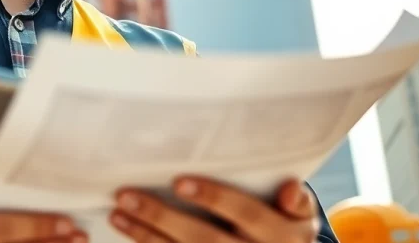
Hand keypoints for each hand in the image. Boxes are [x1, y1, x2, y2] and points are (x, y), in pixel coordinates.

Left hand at [109, 176, 320, 242]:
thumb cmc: (285, 229)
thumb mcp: (301, 217)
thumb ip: (298, 202)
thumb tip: (291, 188)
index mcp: (283, 236)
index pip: (246, 213)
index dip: (215, 198)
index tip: (179, 182)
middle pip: (205, 239)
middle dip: (163, 217)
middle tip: (126, 195)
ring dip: (146, 237)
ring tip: (117, 213)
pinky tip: (128, 236)